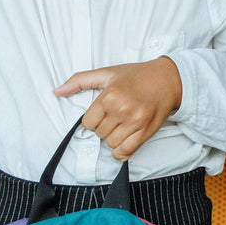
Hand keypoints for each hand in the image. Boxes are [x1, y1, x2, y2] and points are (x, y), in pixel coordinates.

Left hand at [54, 56, 182, 160]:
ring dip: (113, 138)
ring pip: (111, 144)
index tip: (103, 112)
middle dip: (104, 127)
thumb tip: (57, 91)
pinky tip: (124, 141)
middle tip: (115, 116)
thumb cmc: (137, 76)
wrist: (168, 79)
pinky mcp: (145, 132)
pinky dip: (121, 152)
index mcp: (110, 95)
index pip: (88, 122)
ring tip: (122, 125)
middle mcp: (122, 109)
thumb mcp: (107, 73)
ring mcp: (135, 122)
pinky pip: (125, 152)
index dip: (93, 119)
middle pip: (99, 134)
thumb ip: (80, 81)